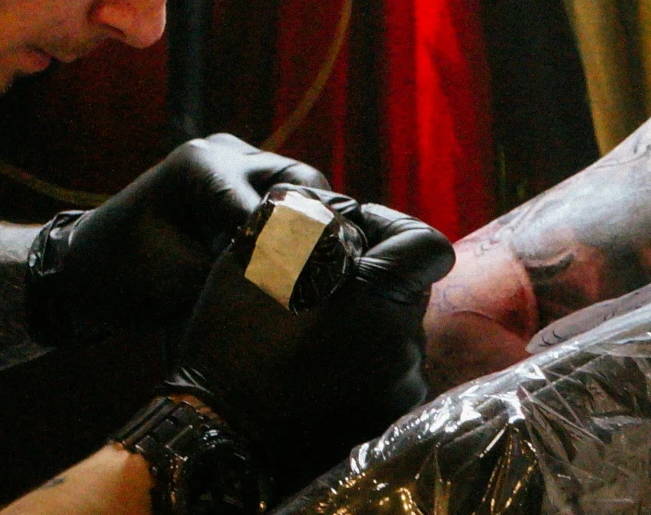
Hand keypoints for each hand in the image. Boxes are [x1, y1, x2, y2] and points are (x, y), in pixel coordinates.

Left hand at [28, 134, 324, 345]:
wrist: (85, 269)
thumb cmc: (123, 277)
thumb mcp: (183, 283)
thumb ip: (242, 275)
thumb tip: (305, 279)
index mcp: (202, 167)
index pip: (279, 203)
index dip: (307, 244)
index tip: (326, 283)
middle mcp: (221, 151)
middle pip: (302, 180)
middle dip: (322, 225)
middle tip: (335, 274)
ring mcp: (229, 162)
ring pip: (299, 186)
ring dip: (312, 224)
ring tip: (323, 272)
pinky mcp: (233, 182)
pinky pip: (281, 196)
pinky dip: (295, 225)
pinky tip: (303, 263)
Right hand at [161, 192, 454, 493]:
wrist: (223, 440)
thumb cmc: (232, 346)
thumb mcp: (251, 262)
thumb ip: (302, 220)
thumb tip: (336, 209)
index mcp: (378, 302)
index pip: (427, 246)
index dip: (391, 228)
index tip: (350, 236)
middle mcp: (405, 348)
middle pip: (410, 288)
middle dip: (371, 275)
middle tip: (319, 281)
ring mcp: (401, 391)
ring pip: (398, 331)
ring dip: (365, 319)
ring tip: (310, 329)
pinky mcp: (390, 421)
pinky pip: (389, 372)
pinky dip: (361, 360)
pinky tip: (316, 366)